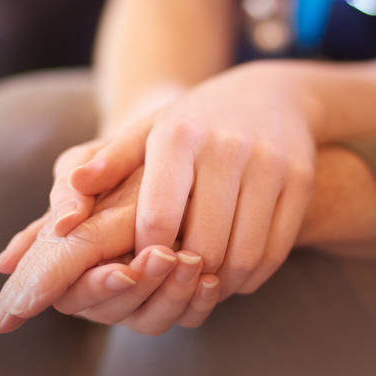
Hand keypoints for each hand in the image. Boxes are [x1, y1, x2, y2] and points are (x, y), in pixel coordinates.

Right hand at [0, 169, 219, 334]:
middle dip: (142, 287)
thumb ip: (71, 190)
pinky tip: (212, 282)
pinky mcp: (170, 301)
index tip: (125, 272)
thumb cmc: (116, 158)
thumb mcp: (88, 162)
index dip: (97, 287)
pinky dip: (198, 305)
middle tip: (165, 258)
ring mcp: (134, 299)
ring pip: (150, 320)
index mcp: (64, 259)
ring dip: (172, 296)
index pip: (71, 292)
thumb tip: (65, 221)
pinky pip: (184, 319)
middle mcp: (95, 288)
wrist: (163, 159)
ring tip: (193, 262)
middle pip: (113, 311)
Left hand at [71, 61, 316, 299]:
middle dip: (187, 275)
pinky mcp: (301, 179)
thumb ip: (111, 159)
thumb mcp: (153, 128)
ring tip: (205, 282)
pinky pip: (276, 249)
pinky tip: (237, 272)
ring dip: (221, 283)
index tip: (144, 263)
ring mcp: (270, 163)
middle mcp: (227, 147)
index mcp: (180, 135)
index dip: (147, 255)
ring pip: (243, 254)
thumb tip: (74, 188)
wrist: (273, 93)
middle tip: (178, 282)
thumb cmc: (199, 119)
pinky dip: (254, 274)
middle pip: (203, 245)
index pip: (158, 219)